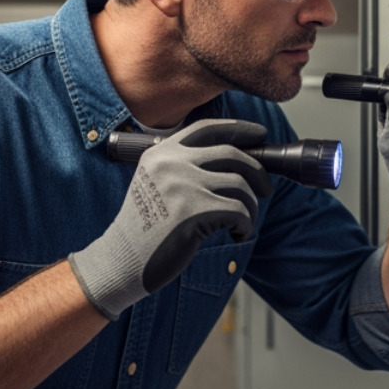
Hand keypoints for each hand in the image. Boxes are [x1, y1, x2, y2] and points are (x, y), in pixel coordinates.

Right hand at [69, 119, 272, 318]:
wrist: (122, 260)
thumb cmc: (146, 228)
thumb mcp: (157, 184)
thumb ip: (186, 167)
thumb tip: (239, 161)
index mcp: (161, 152)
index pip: (207, 128)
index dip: (239, 129)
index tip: (260, 135)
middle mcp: (172, 163)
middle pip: (232, 154)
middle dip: (258, 172)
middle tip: (266, 189)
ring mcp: (182, 185)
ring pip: (241, 185)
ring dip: (251, 206)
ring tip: (242, 222)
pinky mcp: (194, 211)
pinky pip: (240, 211)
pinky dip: (246, 225)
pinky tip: (236, 234)